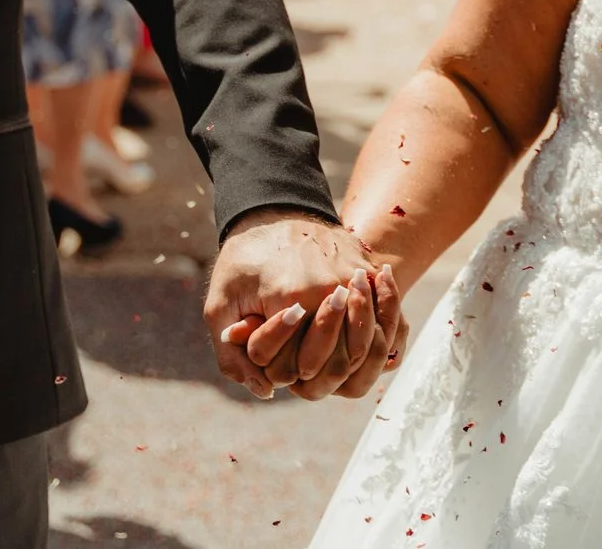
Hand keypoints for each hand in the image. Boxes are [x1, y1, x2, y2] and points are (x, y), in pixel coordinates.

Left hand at [205, 208, 400, 401]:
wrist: (273, 209)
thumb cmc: (243, 259)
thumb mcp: (219, 304)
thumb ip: (231, 356)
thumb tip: (264, 392)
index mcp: (292, 297)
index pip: (303, 365)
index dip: (287, 373)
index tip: (275, 365)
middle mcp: (332, 287)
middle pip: (341, 358)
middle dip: (320, 368)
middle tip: (304, 365)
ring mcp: (356, 275)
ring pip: (369, 339)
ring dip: (350, 354)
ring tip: (329, 353)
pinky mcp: (369, 267)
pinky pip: (383, 314)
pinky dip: (374, 332)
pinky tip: (357, 337)